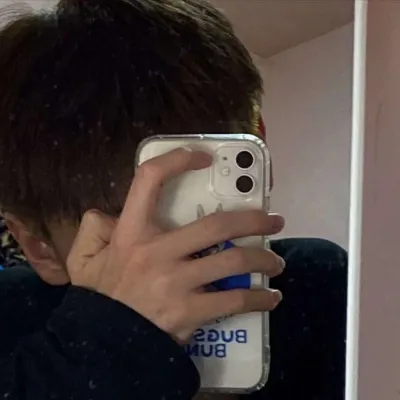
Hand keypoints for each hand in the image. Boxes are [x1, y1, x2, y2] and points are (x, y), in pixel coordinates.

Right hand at [67, 148, 284, 342]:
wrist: (102, 345)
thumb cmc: (100, 296)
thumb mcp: (86, 258)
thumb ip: (94, 229)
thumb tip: (110, 214)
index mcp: (131, 232)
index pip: (150, 181)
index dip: (177, 161)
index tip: (204, 158)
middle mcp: (157, 251)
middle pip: (216, 225)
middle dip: (252, 220)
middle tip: (273, 221)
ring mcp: (176, 282)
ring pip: (233, 261)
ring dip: (263, 260)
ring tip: (276, 262)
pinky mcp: (189, 311)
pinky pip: (234, 301)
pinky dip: (259, 299)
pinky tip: (271, 298)